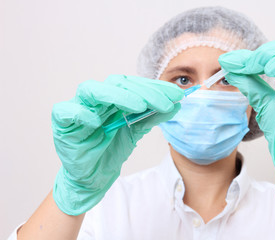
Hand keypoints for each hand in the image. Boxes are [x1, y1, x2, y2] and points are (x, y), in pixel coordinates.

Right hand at [52, 75, 183, 214]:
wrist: (94, 176)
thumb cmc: (111, 150)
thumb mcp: (136, 131)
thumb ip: (152, 117)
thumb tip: (175, 104)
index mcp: (113, 98)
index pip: (133, 84)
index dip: (154, 87)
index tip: (176, 95)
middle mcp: (96, 99)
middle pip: (116, 84)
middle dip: (143, 91)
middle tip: (164, 102)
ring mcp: (78, 109)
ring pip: (91, 90)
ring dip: (117, 95)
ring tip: (139, 106)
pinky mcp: (62, 124)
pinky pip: (65, 111)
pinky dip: (80, 114)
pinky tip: (97, 122)